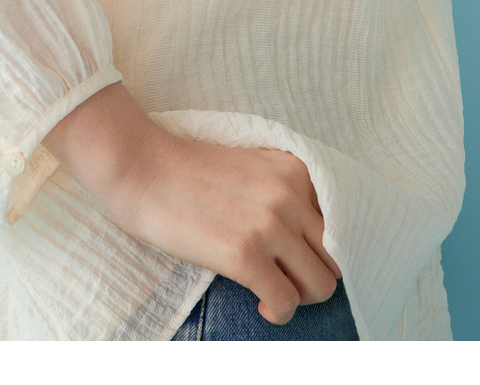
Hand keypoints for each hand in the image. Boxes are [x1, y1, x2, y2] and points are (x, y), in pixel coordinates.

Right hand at [42, 81, 340, 325]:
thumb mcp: (250, 168)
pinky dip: (279, 312)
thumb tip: (305, 239)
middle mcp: (289, 195)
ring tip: (273, 293)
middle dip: (312, 275)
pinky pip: (287, 301)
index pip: (337, 223)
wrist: (142, 169)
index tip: (297, 258)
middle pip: (335, 256)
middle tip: (285, 279)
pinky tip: (260, 304)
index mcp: (294, 171)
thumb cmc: (187, 172)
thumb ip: (282, 193)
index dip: (319, 248)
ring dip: (300, 297)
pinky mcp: (245, 255)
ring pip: (321, 284)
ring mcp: (270, 225)